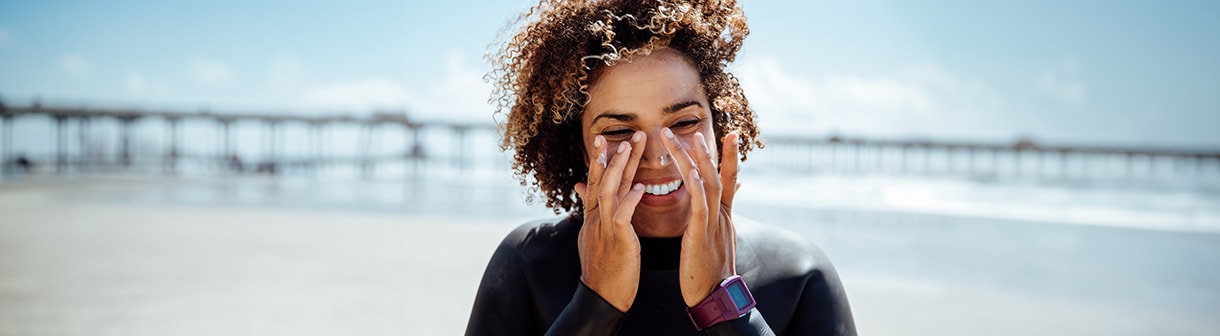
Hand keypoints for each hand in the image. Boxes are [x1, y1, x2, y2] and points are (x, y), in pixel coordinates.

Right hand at [573, 132, 647, 311]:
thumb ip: (589, 209)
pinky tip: (639, 187)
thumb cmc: (602, 267)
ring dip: (619, 168)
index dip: (601, 159)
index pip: (596, 181)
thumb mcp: (591, 234)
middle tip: (627, 134)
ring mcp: (605, 228)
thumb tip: (580, 189)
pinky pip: (621, 216)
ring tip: (629, 147)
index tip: (606, 139)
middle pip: (602, 179)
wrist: (600, 295)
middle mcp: (596, 217)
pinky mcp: (617, 240)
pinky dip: (629, 200)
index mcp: (593, 216)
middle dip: (614, 155)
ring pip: (608, 191)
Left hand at [660, 128, 740, 306]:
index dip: (728, 157)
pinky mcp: (702, 234)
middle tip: (698, 128)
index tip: (728, 134)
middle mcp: (721, 216)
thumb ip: (718, 219)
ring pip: (708, 184)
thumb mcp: (716, 241)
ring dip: (696, 159)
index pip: (728, 180)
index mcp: (723, 217)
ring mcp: (714, 223)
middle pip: (718, 175)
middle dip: (710, 150)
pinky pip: (700, 205)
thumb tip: (723, 204)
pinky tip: (688, 170)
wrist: (716, 297)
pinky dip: (695, 185)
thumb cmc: (710, 272)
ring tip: (682, 139)